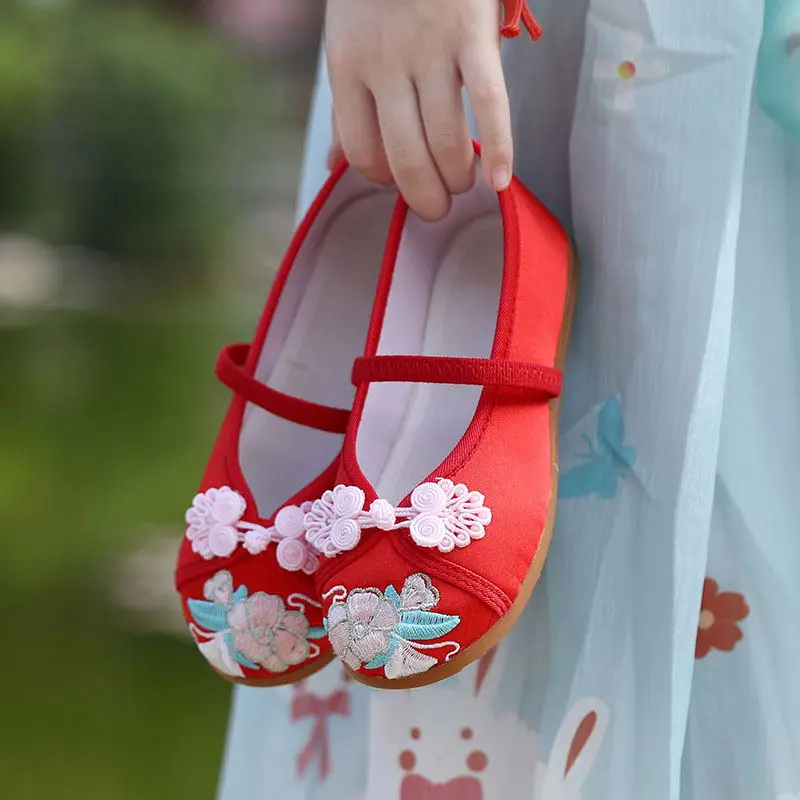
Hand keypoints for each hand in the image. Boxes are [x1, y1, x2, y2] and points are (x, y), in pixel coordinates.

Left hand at [325, 0, 511, 220]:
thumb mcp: (347, 46)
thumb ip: (344, 109)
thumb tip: (332, 166)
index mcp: (347, 68)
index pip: (362, 153)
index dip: (384, 181)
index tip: (401, 183)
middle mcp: (384, 64)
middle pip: (405, 158)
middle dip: (423, 198)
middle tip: (437, 209)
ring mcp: (430, 50)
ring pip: (447, 141)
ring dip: (458, 178)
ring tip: (466, 185)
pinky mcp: (473, 35)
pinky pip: (490, 105)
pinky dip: (501, 149)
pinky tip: (502, 182)